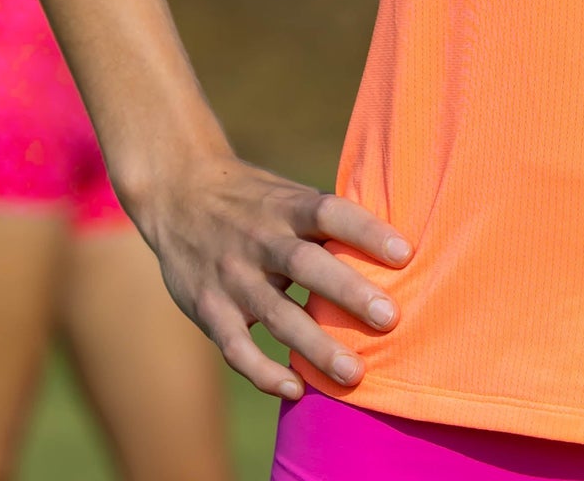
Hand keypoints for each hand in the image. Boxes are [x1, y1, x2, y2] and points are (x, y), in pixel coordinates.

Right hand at [131, 151, 411, 400]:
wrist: (179, 193)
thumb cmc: (256, 201)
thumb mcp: (288, 195)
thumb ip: (328, 222)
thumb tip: (395, 248)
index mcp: (287, 206)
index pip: (330, 213)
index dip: (367, 231)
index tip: (404, 254)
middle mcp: (260, 239)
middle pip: (308, 266)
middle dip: (349, 293)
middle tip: (390, 318)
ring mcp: (232, 276)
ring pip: (276, 315)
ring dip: (316, 346)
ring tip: (355, 373)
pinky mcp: (208, 309)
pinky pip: (236, 348)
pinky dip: (263, 373)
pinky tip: (296, 389)